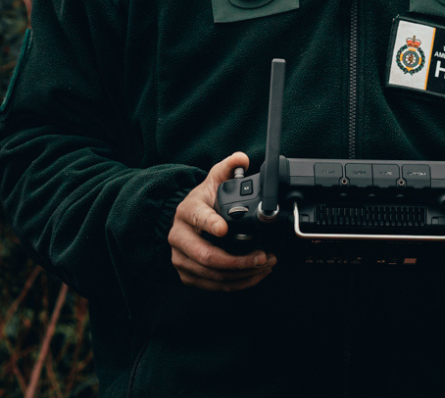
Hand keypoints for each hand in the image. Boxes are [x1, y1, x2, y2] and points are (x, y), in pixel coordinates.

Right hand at [169, 151, 276, 291]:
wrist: (183, 223)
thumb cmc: (202, 203)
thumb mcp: (212, 181)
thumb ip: (228, 168)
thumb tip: (242, 158)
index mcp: (187, 211)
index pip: (198, 218)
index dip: (211, 224)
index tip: (225, 229)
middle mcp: (179, 237)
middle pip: (207, 256)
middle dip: (239, 260)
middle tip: (263, 256)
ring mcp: (181, 259)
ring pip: (212, 275)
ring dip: (243, 274)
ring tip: (265, 266)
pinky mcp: (187, 275)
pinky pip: (213, 286)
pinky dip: (237, 284)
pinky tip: (254, 277)